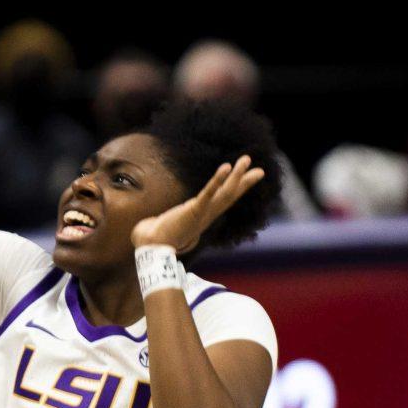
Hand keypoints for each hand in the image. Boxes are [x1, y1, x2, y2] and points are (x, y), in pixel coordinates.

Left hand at [133, 159, 265, 252]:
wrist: (151, 249)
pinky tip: (227, 166)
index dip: (235, 190)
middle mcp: (206, 215)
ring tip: (246, 159)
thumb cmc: (153, 241)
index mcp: (200, 217)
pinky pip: (209, 192)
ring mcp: (202, 212)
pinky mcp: (194, 209)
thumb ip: (159, 225)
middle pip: (231, 196)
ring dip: (237, 175)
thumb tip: (147, 228)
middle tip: (261, 170)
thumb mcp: (161, 228)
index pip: (222, 201)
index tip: (245, 183)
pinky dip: (218, 179)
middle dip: (245, 182)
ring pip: (225, 192)